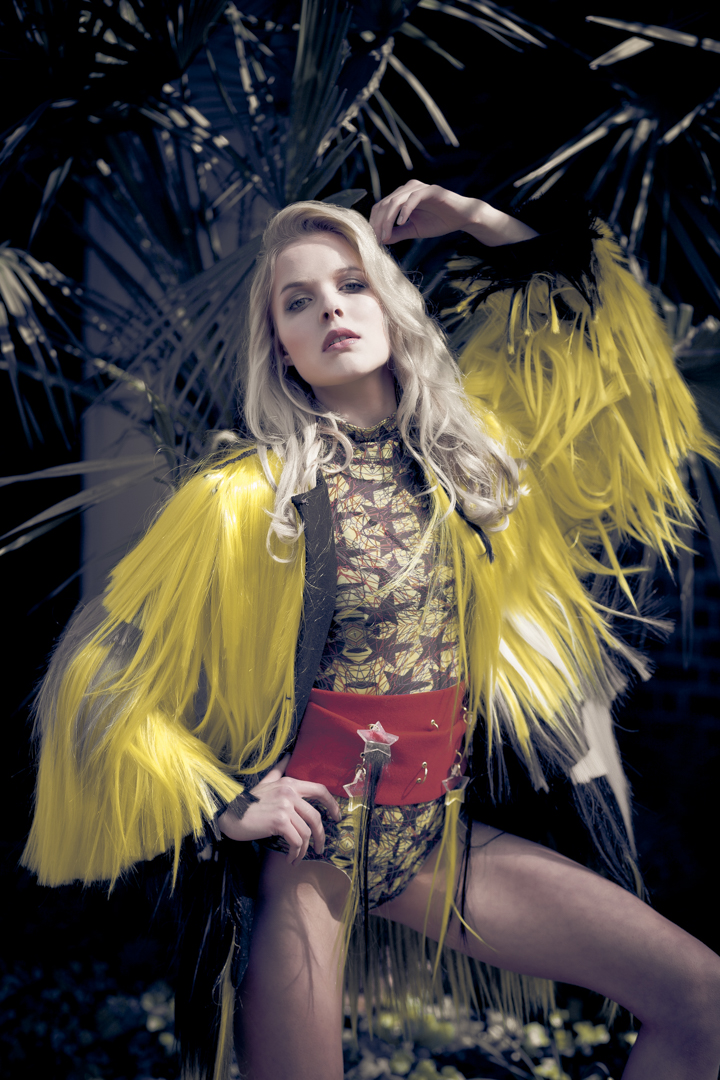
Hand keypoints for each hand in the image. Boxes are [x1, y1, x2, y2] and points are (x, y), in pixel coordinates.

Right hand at [217, 754, 341, 864]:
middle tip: (320, 848)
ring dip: (304, 849)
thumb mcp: (265, 782)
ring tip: (297, 857)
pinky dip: (295, 853)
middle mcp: (289, 792)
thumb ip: (278, 770)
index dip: (332, 804)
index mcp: (289, 783)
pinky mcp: (279, 821)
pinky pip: (296, 841)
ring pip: (306, 832)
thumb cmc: (248, 802)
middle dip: (321, 836)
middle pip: (316, 817)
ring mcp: (285, 806)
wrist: (229, 815)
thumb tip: (288, 754)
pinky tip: (290, 858)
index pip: (320, 790)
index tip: (336, 817)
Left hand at [369, 180, 537, 247]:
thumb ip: (398, 233)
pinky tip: (401, 223)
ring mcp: (419, 188)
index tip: (373, 239)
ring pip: (395, 200)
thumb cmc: (439, 222)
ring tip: (386, 234)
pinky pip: (413, 198)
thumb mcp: (414, 230)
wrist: (462, 218)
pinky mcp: (431, 190)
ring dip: (388, 219)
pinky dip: (405, 210)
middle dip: (378, 222)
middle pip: (384, 203)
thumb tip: (381, 239)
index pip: (381, 207)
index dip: (375, 222)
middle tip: (376, 238)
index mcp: (402, 197)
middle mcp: (408, 189)